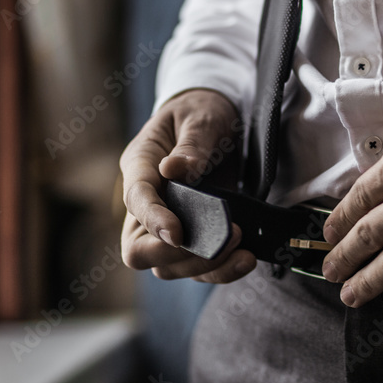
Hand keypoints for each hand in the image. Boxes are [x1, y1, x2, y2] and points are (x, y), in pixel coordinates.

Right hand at [119, 89, 255, 282]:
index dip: (153, 220)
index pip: (136, 199)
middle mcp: (148, 202)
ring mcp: (168, 223)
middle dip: (176, 255)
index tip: (178, 233)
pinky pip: (197, 266)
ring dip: (204, 266)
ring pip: (168, 266)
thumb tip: (174, 169)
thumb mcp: (201, 117)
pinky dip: (220, 270)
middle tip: (223, 241)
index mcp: (140, 165)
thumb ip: (192, 144)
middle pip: (139, 249)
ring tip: (242, 251)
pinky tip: (246, 259)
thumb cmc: (201, 112)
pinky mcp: (193, 235)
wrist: (216, 119)